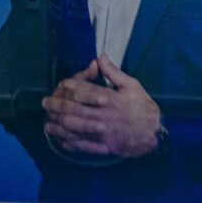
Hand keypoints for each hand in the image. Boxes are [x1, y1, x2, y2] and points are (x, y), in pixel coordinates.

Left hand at [42, 54, 161, 157]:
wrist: (156, 132)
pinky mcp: (106, 146)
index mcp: (110, 98)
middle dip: (57, 105)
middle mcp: (104, 114)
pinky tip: (62, 140)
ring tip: (47, 123)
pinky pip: (85, 145)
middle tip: (45, 103)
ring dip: (59, 125)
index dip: (69, 85)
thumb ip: (113, 72)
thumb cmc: (143, 106)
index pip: (84, 89)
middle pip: (75, 109)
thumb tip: (100, 57)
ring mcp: (104, 132)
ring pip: (76, 128)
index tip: (60, 84)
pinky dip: (72, 143)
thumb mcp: (132, 85)